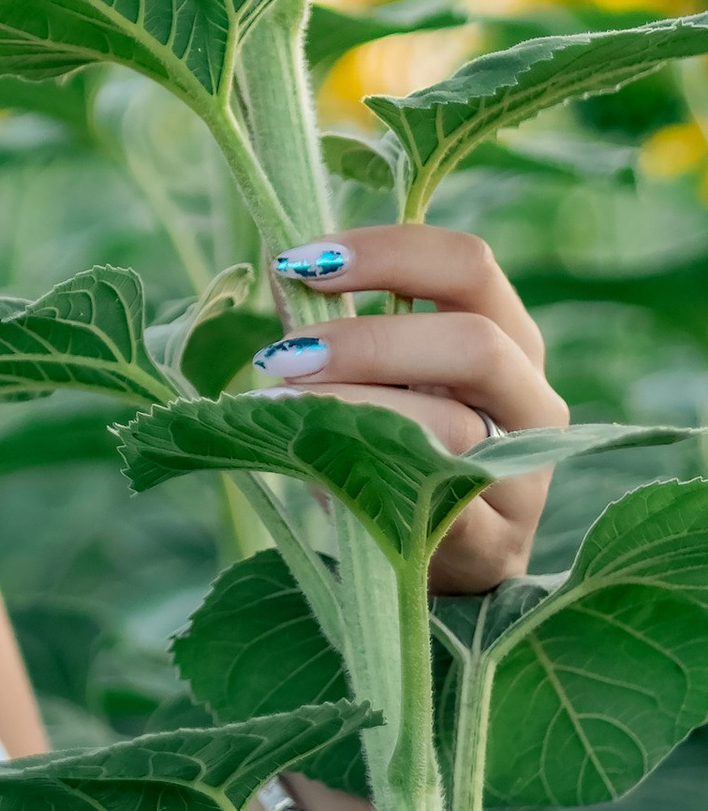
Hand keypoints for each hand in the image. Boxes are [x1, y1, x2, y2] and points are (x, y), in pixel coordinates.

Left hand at [256, 224, 568, 593]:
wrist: (431, 559)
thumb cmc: (397, 448)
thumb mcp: (374, 377)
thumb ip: (337, 323)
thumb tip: (280, 264)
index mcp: (507, 336)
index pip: (469, 264)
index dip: (386, 251)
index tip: (300, 261)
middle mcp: (530, 397)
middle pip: (476, 340)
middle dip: (369, 341)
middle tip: (286, 353)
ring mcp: (525, 474)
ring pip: (458, 426)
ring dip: (358, 408)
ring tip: (281, 406)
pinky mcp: (497, 541)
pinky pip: (440, 502)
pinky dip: (369, 475)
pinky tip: (311, 465)